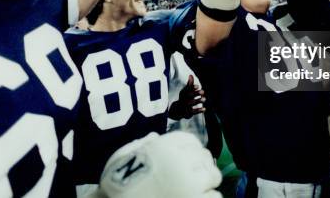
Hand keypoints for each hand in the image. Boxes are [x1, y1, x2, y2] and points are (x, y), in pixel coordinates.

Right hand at [99, 131, 221, 197]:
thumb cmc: (115, 184)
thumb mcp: (123, 157)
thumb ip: (141, 146)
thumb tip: (154, 138)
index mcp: (164, 146)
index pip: (191, 141)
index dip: (191, 151)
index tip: (189, 159)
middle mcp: (181, 160)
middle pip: (204, 156)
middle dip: (201, 166)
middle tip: (196, 176)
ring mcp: (190, 181)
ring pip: (213, 176)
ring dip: (207, 182)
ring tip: (198, 189)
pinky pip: (214, 196)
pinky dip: (208, 197)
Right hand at [168, 75, 205, 119]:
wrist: (177, 110)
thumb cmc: (184, 98)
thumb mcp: (186, 91)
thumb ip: (189, 84)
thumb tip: (191, 75)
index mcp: (182, 94)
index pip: (187, 90)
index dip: (192, 88)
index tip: (198, 86)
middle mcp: (182, 100)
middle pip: (188, 96)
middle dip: (196, 93)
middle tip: (203, 91)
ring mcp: (184, 107)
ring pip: (191, 104)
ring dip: (198, 101)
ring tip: (204, 99)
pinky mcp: (187, 113)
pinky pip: (193, 112)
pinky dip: (198, 111)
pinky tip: (204, 109)